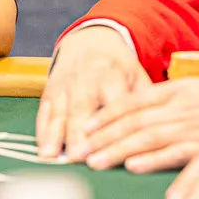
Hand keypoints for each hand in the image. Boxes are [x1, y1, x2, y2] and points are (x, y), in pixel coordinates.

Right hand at [37, 26, 148, 160]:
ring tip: (51, 156)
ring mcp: (65, 85)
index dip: (112, 126)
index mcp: (112, 76)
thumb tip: (156, 128)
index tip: (111, 147)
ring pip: (59, 111)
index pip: (114, 105)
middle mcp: (85, 80)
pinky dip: (42, 130)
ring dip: (55, 134)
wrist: (90, 40)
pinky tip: (43, 148)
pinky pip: (44, 110)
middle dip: (78, 135)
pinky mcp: (50, 89)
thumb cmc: (119, 66)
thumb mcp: (137, 75)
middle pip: (82, 109)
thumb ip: (145, 101)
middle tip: (77, 159)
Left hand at [81, 77, 198, 172]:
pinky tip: (144, 174)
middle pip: (139, 123)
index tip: (85, 128)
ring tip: (102, 165)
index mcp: (180, 90)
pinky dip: (164, 167)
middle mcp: (186, 107)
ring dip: (126, 154)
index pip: (134, 101)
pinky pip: (188, 159)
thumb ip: (170, 98)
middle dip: (107, 139)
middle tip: (82, 154)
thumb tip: (136, 105)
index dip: (107, 115)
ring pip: (156, 140)